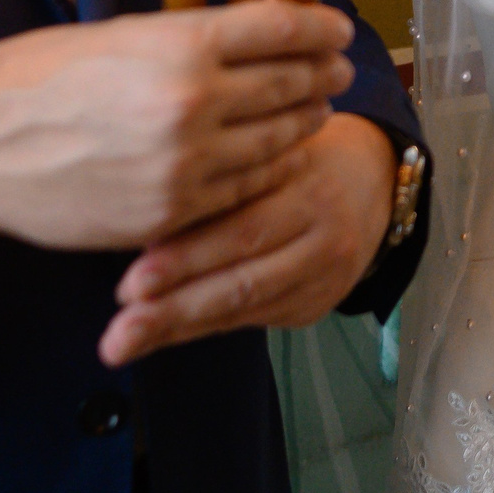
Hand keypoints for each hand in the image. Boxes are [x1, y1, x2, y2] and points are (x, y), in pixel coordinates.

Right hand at [0, 0, 351, 250]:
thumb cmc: (44, 76)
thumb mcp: (127, 34)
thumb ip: (201, 35)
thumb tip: (271, 22)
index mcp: (182, 46)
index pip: (282, 30)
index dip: (321, 28)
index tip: (338, 29)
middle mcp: (193, 104)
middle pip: (291, 84)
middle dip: (321, 75)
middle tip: (337, 70)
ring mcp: (185, 164)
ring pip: (277, 140)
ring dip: (304, 121)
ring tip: (315, 108)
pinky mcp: (171, 211)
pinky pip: (245, 188)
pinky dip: (270, 168)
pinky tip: (279, 155)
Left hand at [98, 112, 393, 366]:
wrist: (374, 177)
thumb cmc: (303, 154)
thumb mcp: (272, 150)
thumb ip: (222, 183)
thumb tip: (142, 220)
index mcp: (311, 187)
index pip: (243, 230)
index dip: (186, 260)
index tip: (129, 284)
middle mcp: (326, 237)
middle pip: (244, 279)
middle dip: (176, 307)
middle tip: (120, 329)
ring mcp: (327, 276)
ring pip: (248, 307)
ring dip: (181, 326)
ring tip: (126, 342)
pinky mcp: (320, 303)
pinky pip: (257, 318)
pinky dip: (207, 326)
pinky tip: (164, 333)